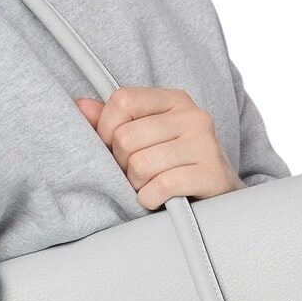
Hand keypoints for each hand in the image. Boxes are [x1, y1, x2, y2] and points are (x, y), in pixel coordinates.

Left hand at [75, 86, 244, 209]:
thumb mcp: (147, 140)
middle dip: (123, 166)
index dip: (106, 130)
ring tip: (152, 187)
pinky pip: (160, 186)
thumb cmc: (178, 169)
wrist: (222, 201)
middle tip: (138, 176)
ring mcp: (205, 143)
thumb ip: (112, 122)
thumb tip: (79, 106)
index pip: (122, 101)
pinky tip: (160, 200)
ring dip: (138, 186)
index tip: (114, 151)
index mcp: (175, 100)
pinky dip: (151, 199)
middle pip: (126, 138)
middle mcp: (193, 116)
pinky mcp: (211, 173)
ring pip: (140, 165)